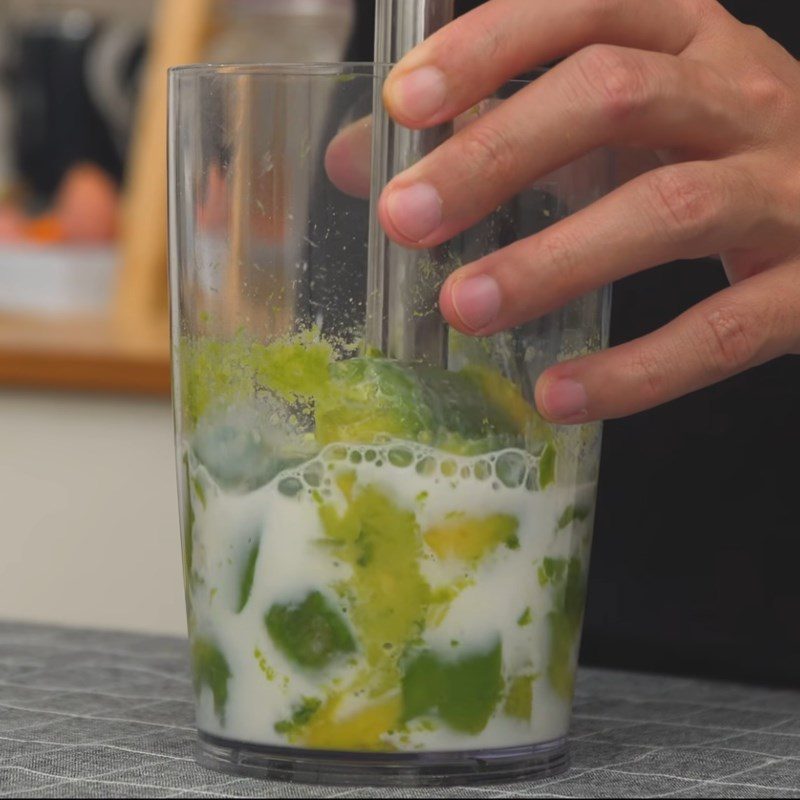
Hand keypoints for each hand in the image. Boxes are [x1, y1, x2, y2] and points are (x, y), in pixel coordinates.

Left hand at [368, 0, 799, 422]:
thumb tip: (358, 162)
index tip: (405, 104)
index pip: (585, 5)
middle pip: (616, 95)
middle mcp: (740, 94)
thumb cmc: (718, 151)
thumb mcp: (621, 121)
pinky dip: (635, 368)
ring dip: (554, 260)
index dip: (491, 45)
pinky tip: (560, 394)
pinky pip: (720, 329)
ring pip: (669, 206)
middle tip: (408, 218)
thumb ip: (497, 132)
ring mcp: (784, 188)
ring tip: (463, 306)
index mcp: (686, 39)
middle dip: (498, 154)